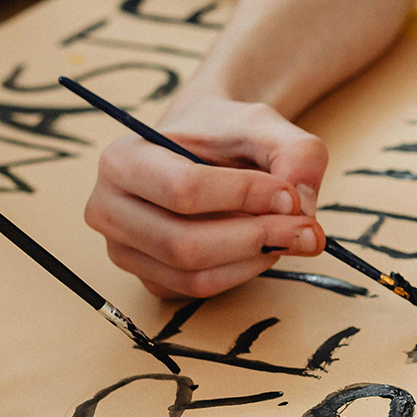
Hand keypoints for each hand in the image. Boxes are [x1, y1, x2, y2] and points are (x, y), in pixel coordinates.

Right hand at [85, 96, 327, 298]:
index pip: (184, 190)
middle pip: (184, 243)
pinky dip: (241, 273)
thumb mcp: (266, 125)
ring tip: (291, 235)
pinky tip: (264, 248)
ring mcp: (123, 250)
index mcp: (123, 159)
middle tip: (308, 230)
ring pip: (192, 274)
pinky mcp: (148, 277)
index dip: (245, 197)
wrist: (204, 147)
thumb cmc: (227, 133)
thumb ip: (295, 153)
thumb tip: (303, 207)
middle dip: (256, 238)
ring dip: (253, 259)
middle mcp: (109, 208)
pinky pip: (197, 291)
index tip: (291, 195)